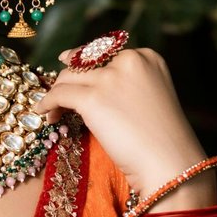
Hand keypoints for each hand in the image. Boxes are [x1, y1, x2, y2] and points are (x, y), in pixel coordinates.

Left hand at [33, 46, 216, 210]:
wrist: (170, 163)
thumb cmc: (163, 141)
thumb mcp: (149, 99)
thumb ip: (126, 85)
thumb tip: (87, 85)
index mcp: (147, 57)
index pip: (103, 53)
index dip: (85, 66)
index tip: (75, 77)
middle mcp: (130, 60)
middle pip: (83, 62)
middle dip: (69, 79)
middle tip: (60, 96)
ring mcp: (111, 78)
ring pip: (67, 77)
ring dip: (57, 93)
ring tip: (55, 112)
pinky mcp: (93, 98)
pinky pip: (59, 94)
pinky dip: (47, 103)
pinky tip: (46, 114)